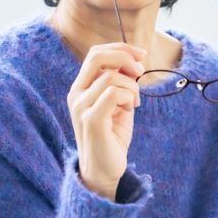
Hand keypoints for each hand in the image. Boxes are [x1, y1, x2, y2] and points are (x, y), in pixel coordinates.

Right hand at [67, 42, 145, 199]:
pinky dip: (129, 97)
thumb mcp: (119, 103)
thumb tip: (134, 62)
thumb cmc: (112, 136)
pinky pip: (114, 94)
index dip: (121, 48)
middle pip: (97, 56)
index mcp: (81, 87)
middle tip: (140, 71)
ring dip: (132, 87)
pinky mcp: (91, 120)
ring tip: (134, 103)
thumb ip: (122, 83)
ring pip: (111, 77)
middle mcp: (76, 94)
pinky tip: (131, 109)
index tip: (141, 54)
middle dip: (124, 57)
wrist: (105, 169)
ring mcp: (81, 107)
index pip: (96, 54)